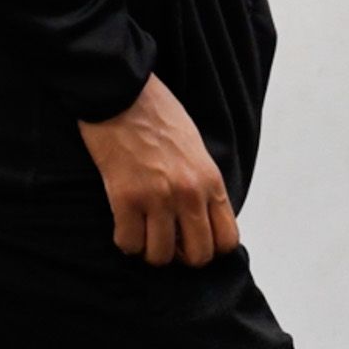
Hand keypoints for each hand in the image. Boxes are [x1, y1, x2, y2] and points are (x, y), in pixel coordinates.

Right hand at [77, 72, 240, 266]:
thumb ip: (203, 185)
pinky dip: (125, 241)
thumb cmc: (157, 116)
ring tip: (142, 233)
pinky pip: (128, 243)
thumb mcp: (195, 149)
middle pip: (197, 257)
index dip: (209, 248)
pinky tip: (123, 224)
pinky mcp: (125, 197)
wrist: (121, 92)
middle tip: (166, 240)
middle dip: (180, 255)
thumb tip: (202, 220)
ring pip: (160, 256)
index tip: (192, 239)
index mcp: (211, 181)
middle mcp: (189, 194)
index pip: (227, 240)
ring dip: (149, 250)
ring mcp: (158, 198)